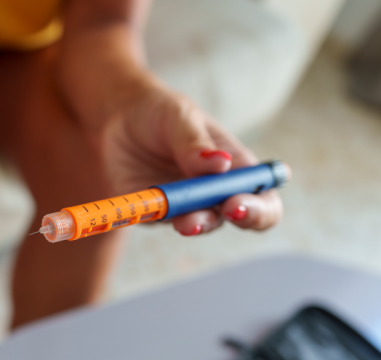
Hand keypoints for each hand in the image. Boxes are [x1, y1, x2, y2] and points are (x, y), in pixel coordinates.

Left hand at [100, 85, 283, 235]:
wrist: (117, 118)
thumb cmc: (160, 113)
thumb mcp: (180, 117)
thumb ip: (196, 143)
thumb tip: (222, 165)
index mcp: (236, 165)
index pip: (263, 195)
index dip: (261, 207)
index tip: (241, 201)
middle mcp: (216, 191)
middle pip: (243, 218)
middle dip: (241, 218)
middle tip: (228, 211)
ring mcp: (187, 205)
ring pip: (200, 224)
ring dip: (197, 223)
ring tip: (185, 219)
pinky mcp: (156, 212)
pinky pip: (160, 221)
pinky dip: (156, 216)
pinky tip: (146, 206)